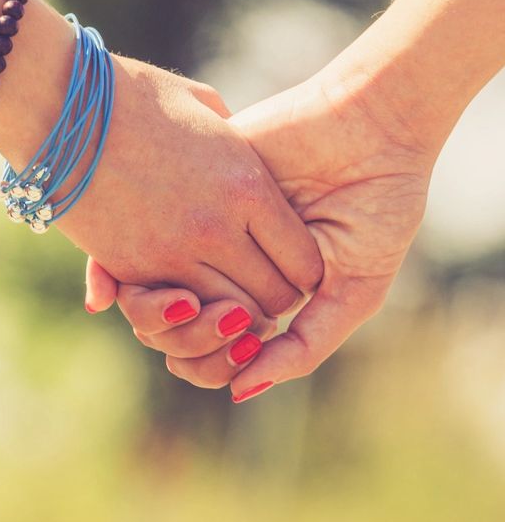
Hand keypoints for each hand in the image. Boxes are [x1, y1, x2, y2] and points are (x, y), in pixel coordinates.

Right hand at [4, 54, 322, 331]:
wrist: (61, 106)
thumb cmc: (138, 96)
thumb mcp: (206, 109)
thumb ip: (240, 140)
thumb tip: (247, 157)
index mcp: (247, 185)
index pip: (305, 261)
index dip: (304, 268)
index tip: (290, 261)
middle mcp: (217, 228)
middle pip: (274, 300)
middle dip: (274, 298)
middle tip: (260, 282)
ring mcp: (172, 254)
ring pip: (229, 318)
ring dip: (232, 312)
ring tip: (226, 291)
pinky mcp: (130, 269)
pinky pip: (176, 315)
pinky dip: (188, 311)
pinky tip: (188, 289)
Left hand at [87, 66, 433, 399]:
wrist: (372, 130)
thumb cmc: (376, 210)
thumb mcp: (355, 289)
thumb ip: (305, 345)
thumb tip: (240, 391)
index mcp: (261, 288)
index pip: (214, 346)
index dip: (211, 366)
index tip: (232, 368)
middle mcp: (227, 260)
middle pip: (175, 325)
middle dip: (185, 346)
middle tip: (216, 335)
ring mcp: (207, 225)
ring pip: (152, 287)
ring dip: (162, 317)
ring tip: (193, 312)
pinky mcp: (194, 185)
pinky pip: (148, 237)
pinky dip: (144, 271)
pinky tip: (162, 287)